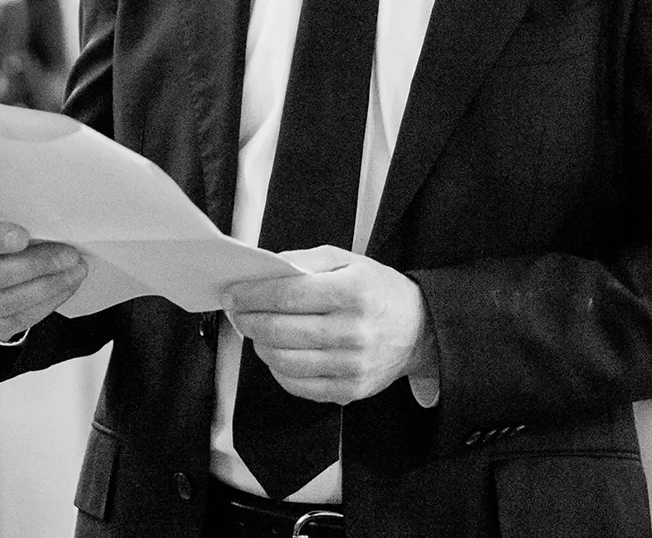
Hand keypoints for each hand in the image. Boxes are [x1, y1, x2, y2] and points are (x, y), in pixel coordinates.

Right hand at [0, 216, 86, 341]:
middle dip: (36, 265)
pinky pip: (14, 321)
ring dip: (48, 287)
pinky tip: (64, 288)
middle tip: (70, 255)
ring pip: (6, 303)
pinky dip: (44, 305)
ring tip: (75, 271)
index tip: (24, 235)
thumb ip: (2, 213)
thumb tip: (45, 215)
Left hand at [223, 247, 436, 404]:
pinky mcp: (349, 391)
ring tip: (257, 331)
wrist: (419, 329)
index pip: (288, 296)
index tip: (232, 293)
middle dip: (248, 321)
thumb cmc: (377, 290)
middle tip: (237, 312)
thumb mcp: (348, 260)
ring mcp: (351, 366)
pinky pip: (297, 385)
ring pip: (283, 361)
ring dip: (259, 345)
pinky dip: (277, 369)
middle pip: (280, 331)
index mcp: (353, 292)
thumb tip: (263, 271)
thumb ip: (304, 261)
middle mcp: (354, 331)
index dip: (252, 295)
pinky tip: (277, 352)